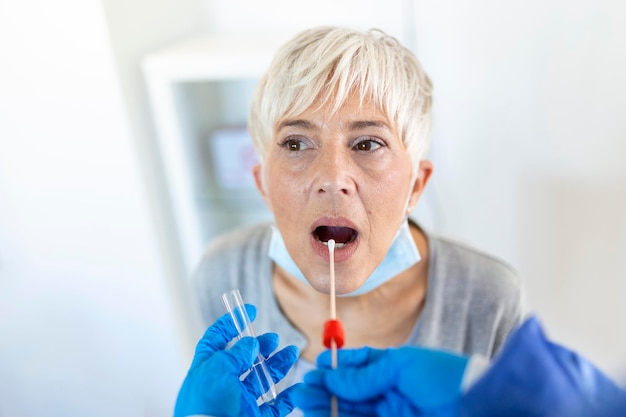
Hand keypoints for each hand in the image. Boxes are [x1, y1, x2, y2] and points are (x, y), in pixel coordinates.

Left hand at [174, 304, 298, 416]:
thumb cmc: (206, 407)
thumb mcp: (218, 370)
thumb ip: (236, 354)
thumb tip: (251, 343)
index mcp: (207, 369)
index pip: (217, 339)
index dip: (231, 323)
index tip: (249, 311)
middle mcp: (223, 384)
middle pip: (244, 359)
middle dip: (261, 346)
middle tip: (273, 339)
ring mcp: (239, 401)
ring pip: (262, 379)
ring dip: (278, 365)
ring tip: (291, 352)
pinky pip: (275, 406)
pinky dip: (288, 397)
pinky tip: (298, 387)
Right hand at [294, 346, 467, 416]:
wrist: (479, 407)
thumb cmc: (446, 378)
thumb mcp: (402, 366)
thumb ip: (366, 375)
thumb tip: (333, 375)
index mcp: (395, 368)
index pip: (361, 366)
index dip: (338, 366)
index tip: (318, 366)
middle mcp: (391, 391)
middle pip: (351, 392)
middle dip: (326, 390)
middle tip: (304, 391)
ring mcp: (391, 413)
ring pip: (352, 411)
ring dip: (328, 407)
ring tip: (306, 403)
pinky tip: (326, 416)